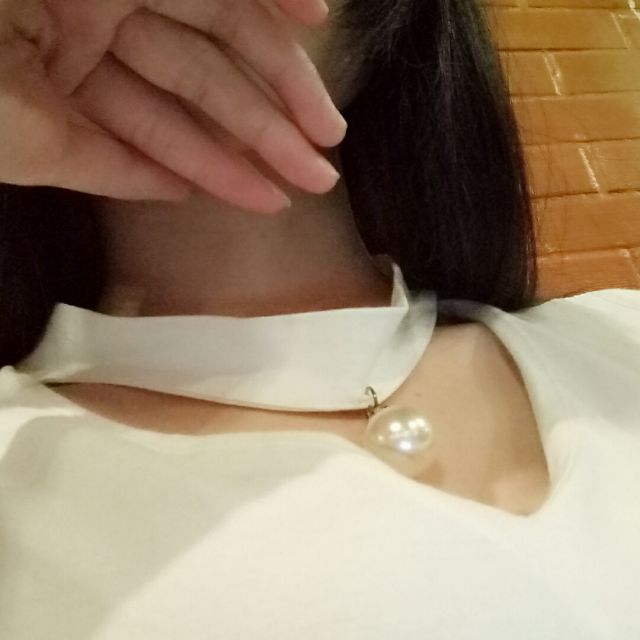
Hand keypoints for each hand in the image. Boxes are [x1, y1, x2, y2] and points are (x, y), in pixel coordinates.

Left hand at [0, 0, 345, 213]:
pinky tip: (212, 198)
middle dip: (267, 120)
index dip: (274, 37)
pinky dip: (157, 180)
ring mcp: (61, 83)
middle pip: (201, 73)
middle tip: (323, 162)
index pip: (218, 6)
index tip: (324, 64)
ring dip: (227, 164)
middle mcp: (92, 16)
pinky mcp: (34, 143)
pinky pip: (107, 162)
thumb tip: (305, 1)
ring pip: (163, 125)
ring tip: (285, 196)